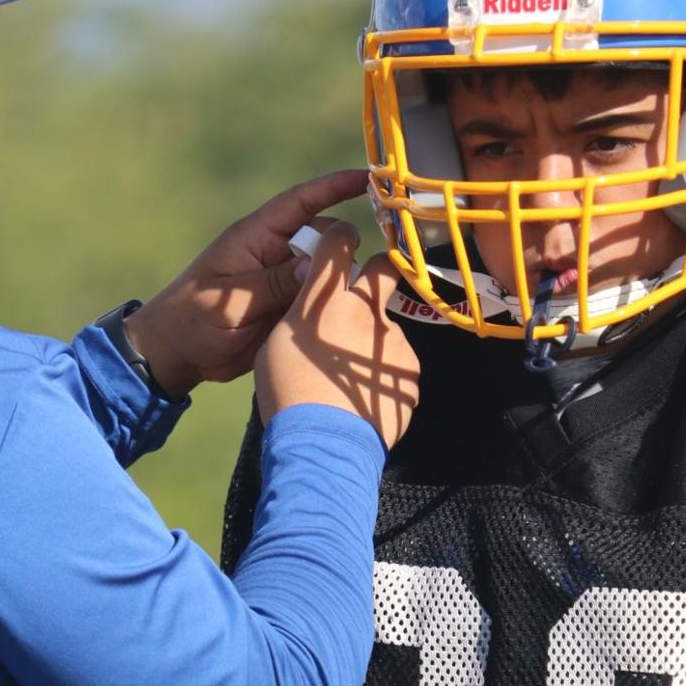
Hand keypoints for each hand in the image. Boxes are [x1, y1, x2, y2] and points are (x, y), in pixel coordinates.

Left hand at [123, 169, 369, 399]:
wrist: (176, 356)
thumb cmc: (192, 320)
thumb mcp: (230, 301)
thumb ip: (273, 284)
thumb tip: (318, 266)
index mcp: (255, 238)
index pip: (301, 202)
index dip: (334, 187)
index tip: (368, 178)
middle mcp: (274, 254)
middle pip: (324, 239)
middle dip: (345, 248)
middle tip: (362, 273)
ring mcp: (283, 281)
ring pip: (326, 271)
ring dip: (341, 281)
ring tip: (358, 299)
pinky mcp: (288, 308)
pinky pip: (319, 300)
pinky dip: (333, 305)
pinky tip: (349, 317)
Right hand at [254, 224, 418, 448]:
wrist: (322, 445)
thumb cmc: (288, 395)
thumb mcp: (276, 346)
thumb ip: (300, 318)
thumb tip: (311, 309)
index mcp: (323, 302)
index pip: (337, 245)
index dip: (339, 240)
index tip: (341, 244)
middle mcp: (363, 312)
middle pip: (382, 269)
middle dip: (377, 271)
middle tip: (366, 290)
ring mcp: (393, 341)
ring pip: (386, 328)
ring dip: (373, 343)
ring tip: (352, 380)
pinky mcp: (410, 371)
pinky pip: (397, 364)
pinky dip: (383, 375)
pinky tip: (365, 398)